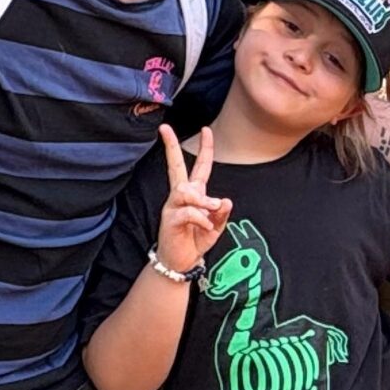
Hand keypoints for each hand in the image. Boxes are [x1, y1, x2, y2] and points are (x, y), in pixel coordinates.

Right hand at [155, 125, 231, 271]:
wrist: (181, 261)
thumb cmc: (196, 240)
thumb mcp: (216, 227)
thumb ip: (221, 213)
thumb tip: (225, 199)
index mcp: (194, 194)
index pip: (200, 167)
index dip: (205, 149)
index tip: (206, 129)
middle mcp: (181, 196)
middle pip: (175, 167)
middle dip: (171, 147)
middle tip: (164, 128)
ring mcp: (173, 207)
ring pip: (185, 190)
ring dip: (202, 199)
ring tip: (211, 209)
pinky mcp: (170, 220)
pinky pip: (188, 212)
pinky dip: (201, 218)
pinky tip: (205, 226)